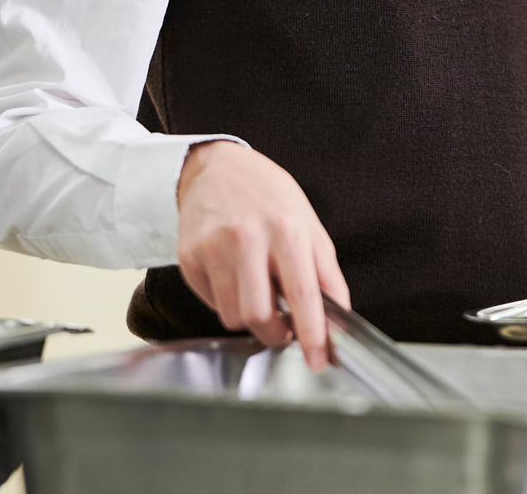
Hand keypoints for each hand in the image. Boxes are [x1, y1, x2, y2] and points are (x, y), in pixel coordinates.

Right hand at [175, 141, 348, 370]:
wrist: (216, 167)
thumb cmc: (267, 196)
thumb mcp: (309, 225)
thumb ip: (326, 273)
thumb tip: (338, 316)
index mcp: (286, 229)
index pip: (302, 295)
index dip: (312, 335)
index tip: (317, 359)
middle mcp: (247, 238)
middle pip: (259, 316)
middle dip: (275, 334)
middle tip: (283, 328)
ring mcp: (212, 247)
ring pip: (232, 316)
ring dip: (249, 318)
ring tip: (257, 293)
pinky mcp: (188, 256)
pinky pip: (211, 302)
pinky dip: (226, 301)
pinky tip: (234, 276)